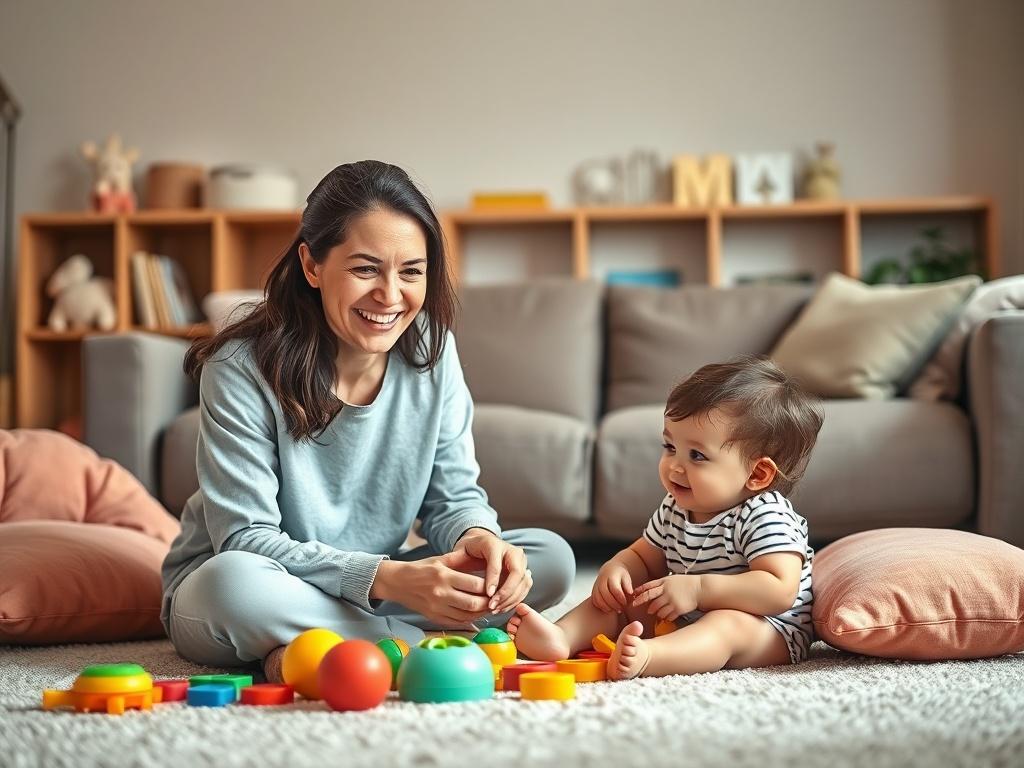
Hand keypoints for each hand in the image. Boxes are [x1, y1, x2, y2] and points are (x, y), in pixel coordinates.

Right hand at [372, 552, 489, 627]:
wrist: (396, 583)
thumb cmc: (420, 568)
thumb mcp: (439, 559)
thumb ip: (459, 558)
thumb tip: (479, 555)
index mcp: (444, 576)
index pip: (474, 584)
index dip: (488, 587)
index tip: (496, 585)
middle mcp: (441, 593)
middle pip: (473, 603)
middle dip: (488, 603)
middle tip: (496, 599)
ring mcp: (437, 608)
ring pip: (466, 616)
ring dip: (481, 613)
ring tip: (489, 607)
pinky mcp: (434, 617)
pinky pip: (457, 623)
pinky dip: (469, 620)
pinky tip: (476, 614)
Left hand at [451, 529, 531, 613]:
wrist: (481, 545)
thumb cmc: (469, 550)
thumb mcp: (461, 551)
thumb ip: (456, 558)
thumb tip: (448, 564)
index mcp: (494, 544)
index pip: (497, 564)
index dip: (494, 580)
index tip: (488, 595)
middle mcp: (511, 550)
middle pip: (516, 573)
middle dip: (506, 592)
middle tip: (493, 606)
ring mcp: (521, 560)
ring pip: (524, 581)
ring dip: (512, 598)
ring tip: (496, 609)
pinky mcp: (524, 571)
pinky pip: (525, 587)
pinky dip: (516, 599)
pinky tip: (502, 607)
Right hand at [591, 558, 634, 612]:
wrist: (609, 570)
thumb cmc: (619, 575)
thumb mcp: (626, 577)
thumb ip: (628, 585)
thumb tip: (630, 593)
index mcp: (611, 576)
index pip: (615, 589)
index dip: (620, 598)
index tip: (625, 602)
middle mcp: (602, 581)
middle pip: (605, 594)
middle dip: (614, 604)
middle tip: (621, 608)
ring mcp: (596, 586)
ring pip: (598, 599)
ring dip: (607, 607)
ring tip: (615, 610)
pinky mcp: (593, 591)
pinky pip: (595, 601)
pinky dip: (601, 607)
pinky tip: (609, 608)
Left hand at [631, 574, 701, 620]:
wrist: (701, 588)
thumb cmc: (686, 583)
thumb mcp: (672, 579)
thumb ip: (661, 584)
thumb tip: (649, 588)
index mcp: (664, 582)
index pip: (648, 586)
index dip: (639, 591)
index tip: (633, 596)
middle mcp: (666, 591)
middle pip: (649, 597)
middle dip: (640, 601)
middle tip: (634, 605)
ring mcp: (672, 600)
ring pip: (657, 608)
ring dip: (655, 611)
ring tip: (655, 613)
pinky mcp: (678, 609)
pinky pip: (667, 616)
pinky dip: (665, 617)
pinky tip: (666, 617)